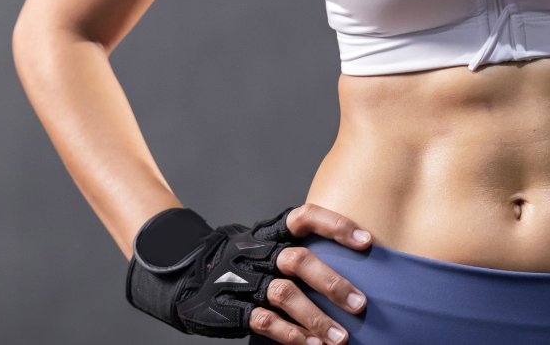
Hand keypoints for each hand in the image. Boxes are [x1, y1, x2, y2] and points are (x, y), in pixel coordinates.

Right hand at [124, 203, 371, 343]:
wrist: (182, 280)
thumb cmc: (241, 265)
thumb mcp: (263, 246)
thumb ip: (297, 250)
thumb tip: (355, 260)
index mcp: (268, 233)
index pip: (304, 217)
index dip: (337, 225)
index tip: (367, 242)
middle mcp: (256, 252)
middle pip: (298, 259)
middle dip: (333, 283)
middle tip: (361, 304)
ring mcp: (241, 280)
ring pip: (284, 294)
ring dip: (316, 318)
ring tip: (341, 339)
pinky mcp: (230, 308)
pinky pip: (264, 321)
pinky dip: (291, 335)